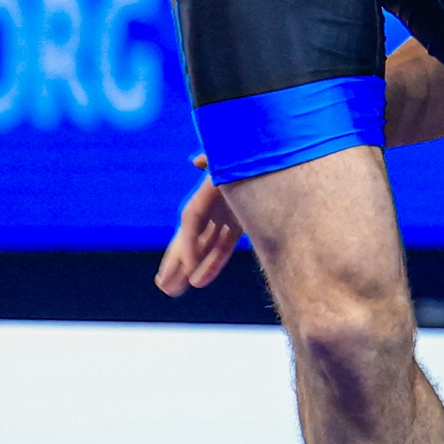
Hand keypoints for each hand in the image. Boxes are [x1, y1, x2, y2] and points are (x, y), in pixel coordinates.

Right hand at [155, 163, 243, 295]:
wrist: (280, 157)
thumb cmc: (256, 153)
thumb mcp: (235, 157)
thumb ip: (215, 159)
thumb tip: (197, 160)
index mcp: (212, 185)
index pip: (192, 218)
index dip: (188, 243)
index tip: (188, 268)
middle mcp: (214, 200)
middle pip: (190, 235)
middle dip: (177, 260)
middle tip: (163, 285)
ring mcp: (225, 211)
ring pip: (204, 245)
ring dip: (190, 268)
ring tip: (172, 291)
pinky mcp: (240, 220)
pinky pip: (221, 246)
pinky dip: (211, 263)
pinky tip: (198, 282)